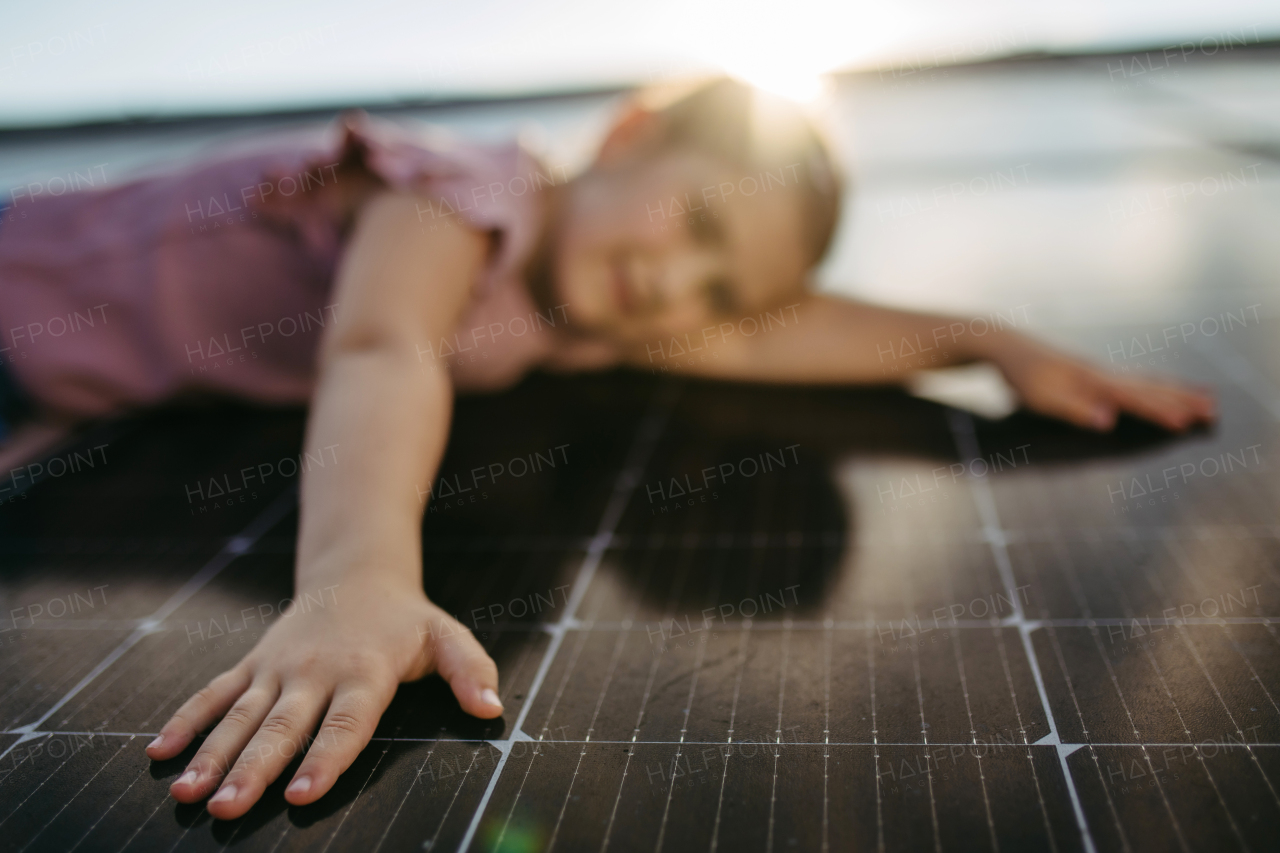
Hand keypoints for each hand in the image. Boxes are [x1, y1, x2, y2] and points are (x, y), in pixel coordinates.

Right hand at [145, 582, 502, 819]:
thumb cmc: (406, 619)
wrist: (356, 571)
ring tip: (189, 792)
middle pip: (283, 725)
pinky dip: (187, 719)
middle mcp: (315, 670)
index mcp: (364, 670)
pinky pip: (215, 692)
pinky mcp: (253, 664)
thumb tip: (492, 708)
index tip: (303, 794)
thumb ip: (471, 669)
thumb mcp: (446, 637)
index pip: (345, 721)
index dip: (325, 757)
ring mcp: (278, 667)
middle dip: (255, 768)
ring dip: (213, 754)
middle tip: (229, 807)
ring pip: (241, 714)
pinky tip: (159, 753)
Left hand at [988, 333, 1215, 431]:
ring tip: (1205, 395)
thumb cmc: (1021, 376)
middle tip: (1215, 409)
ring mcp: (1100, 371)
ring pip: (1146, 381)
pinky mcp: (1093, 372)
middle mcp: (1103, 373)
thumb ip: (1075, 409)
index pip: (1135, 399)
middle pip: (1150, 387)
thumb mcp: (1042, 398)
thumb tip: (1109, 421)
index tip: (1187, 423)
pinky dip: (1154, 383)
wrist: (1007, 344)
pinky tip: (1160, 385)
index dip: (1161, 412)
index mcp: (1093, 382)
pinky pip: (1133, 379)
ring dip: (1175, 390)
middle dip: (1182, 399)